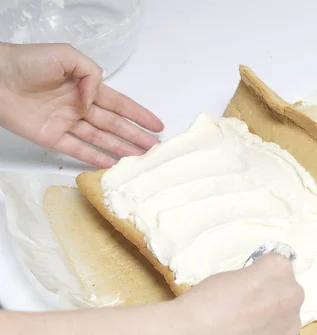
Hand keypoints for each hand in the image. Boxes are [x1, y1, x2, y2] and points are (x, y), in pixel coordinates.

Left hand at [0, 42, 162, 167]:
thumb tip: (94, 100)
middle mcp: (80, 107)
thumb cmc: (28, 61)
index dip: (139, 115)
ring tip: (138, 160)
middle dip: (136, 137)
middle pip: (115, 125)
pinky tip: (110, 166)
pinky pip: (78, 150)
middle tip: (154, 149)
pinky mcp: (52, 138)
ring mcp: (67, 123)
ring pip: (101, 139)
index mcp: (86, 87)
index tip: (157, 125)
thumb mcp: (67, 56)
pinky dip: (94, 158)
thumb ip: (90, 74)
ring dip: (120, 150)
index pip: (120, 104)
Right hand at [175, 254, 304, 334]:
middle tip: (246, 317)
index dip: (261, 281)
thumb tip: (256, 293)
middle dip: (271, 304)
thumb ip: (252, 280)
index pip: (279, 269)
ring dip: (272, 328)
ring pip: (286, 324)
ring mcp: (292, 326)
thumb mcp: (229, 277)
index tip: (248, 291)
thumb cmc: (200, 306)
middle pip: (287, 296)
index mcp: (278, 269)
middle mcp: (292, 295)